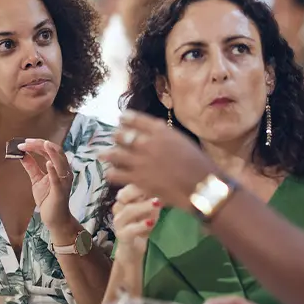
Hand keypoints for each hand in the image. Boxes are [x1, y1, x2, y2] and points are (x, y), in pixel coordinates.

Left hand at [18, 139, 74, 231]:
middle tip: (26, 142)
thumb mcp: (36, 179)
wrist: (55, 218)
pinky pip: (58, 180)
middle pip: (56, 151)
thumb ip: (31, 166)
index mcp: (59, 167)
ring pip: (61, 162)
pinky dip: (53, 171)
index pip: (50, 150)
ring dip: (50, 152)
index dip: (37, 144)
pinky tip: (48, 163)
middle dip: (41, 145)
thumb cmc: (48, 199)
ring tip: (42, 144)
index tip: (23, 143)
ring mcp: (64, 181)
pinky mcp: (60, 191)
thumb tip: (22, 154)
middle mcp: (64, 171)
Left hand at [101, 110, 216, 207]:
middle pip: (122, 135)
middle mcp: (146, 142)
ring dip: (108, 153)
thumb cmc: (199, 163)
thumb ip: (165, 137)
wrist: (201, 185)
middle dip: (116, 136)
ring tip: (102, 154)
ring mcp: (140, 161)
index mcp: (160, 130)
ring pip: (115, 154)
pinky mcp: (137, 179)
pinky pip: (116, 174)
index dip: (126, 118)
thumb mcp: (182, 141)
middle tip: (113, 138)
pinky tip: (109, 173)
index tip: (121, 118)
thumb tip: (153, 136)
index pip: (136, 119)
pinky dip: (111, 173)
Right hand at [112, 184, 159, 263]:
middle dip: (138, 190)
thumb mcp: (150, 210)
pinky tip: (151, 222)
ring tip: (157, 203)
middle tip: (155, 187)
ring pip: (128, 210)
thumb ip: (153, 198)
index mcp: (124, 199)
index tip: (155, 177)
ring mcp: (118, 222)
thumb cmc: (142, 225)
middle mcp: (118, 208)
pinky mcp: (122, 236)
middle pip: (124, 195)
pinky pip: (130, 229)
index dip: (139, 181)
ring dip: (143, 206)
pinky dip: (141, 225)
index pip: (128, 186)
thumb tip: (167, 184)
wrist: (134, 249)